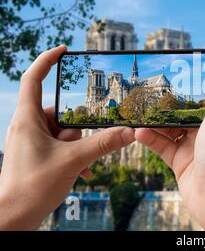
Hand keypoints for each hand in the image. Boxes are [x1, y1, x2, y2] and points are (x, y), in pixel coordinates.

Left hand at [0, 46, 135, 229]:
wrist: (12, 219)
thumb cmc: (30, 188)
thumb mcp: (72, 161)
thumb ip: (102, 144)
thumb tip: (128, 131)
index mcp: (28, 119)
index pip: (34, 79)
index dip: (47, 60)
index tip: (64, 50)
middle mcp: (29, 127)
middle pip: (61, 112)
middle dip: (79, 129)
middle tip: (85, 146)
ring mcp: (33, 142)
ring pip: (65, 132)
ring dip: (79, 147)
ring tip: (81, 165)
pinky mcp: (39, 155)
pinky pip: (62, 146)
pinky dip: (74, 156)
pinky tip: (80, 171)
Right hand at [135, 57, 204, 229]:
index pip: (204, 97)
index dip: (191, 86)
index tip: (175, 74)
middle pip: (183, 113)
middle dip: (166, 104)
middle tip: (147, 92)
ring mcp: (193, 147)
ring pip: (169, 129)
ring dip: (154, 122)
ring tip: (137, 111)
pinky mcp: (180, 162)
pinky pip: (162, 146)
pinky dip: (150, 138)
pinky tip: (138, 131)